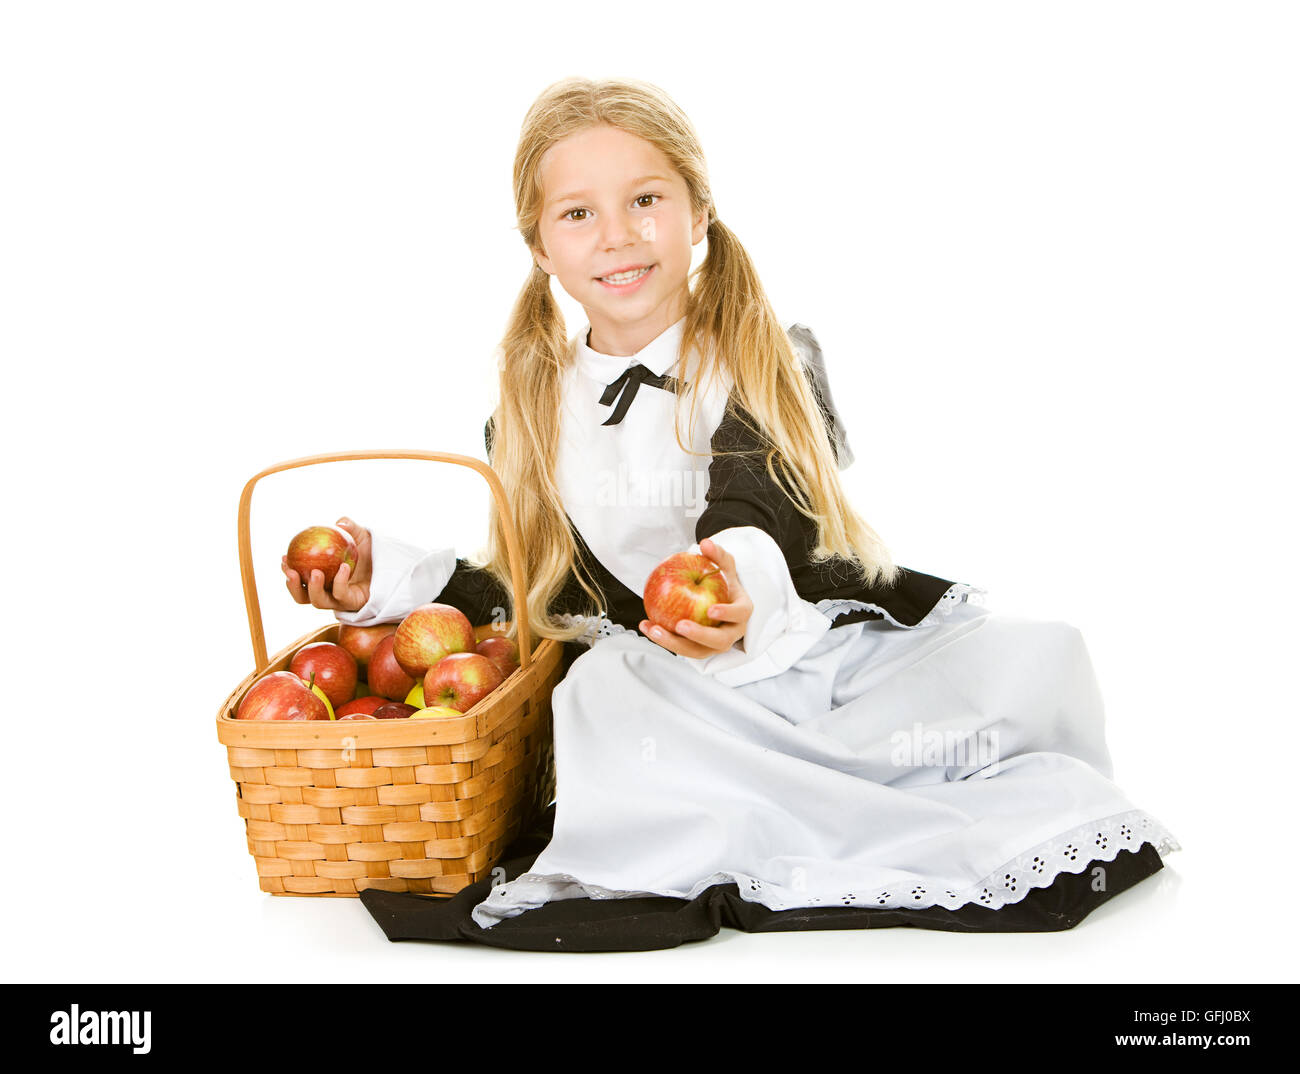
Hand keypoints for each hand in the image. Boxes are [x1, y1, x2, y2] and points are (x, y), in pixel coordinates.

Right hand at [281, 517, 371, 612]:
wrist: (391, 565)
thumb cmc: (372, 552)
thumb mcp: (360, 535)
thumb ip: (349, 527)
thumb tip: (338, 522)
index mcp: (322, 579)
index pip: (299, 580)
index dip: (288, 572)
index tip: (283, 558)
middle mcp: (328, 592)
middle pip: (303, 597)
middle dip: (293, 587)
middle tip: (290, 571)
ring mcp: (340, 600)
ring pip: (319, 602)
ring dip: (313, 589)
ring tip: (316, 573)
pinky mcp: (353, 603)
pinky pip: (342, 595)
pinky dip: (340, 581)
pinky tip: (343, 567)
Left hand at [639, 538, 753, 657]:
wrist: (720, 602)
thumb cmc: (723, 584)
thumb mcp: (723, 567)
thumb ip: (716, 554)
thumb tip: (705, 543)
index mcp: (741, 613)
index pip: (739, 614)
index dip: (727, 614)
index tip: (711, 609)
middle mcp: (731, 633)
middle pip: (718, 641)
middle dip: (699, 635)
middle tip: (680, 626)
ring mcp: (714, 645)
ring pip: (696, 651)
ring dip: (673, 643)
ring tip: (654, 630)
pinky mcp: (697, 649)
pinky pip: (680, 647)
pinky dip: (663, 639)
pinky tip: (646, 626)